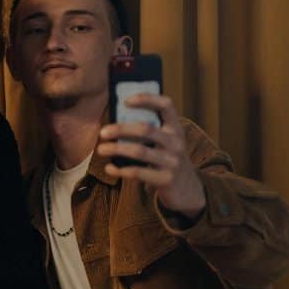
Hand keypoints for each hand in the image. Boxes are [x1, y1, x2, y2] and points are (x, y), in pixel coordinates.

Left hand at [97, 94, 205, 219]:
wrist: (188, 189)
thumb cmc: (168, 159)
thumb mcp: (167, 142)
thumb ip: (151, 130)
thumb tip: (116, 118)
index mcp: (175, 128)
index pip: (166, 105)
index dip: (147, 99)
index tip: (125, 101)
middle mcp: (176, 142)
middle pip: (146, 129)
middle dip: (121, 129)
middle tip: (102, 132)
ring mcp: (172, 161)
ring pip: (139, 151)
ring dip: (117, 149)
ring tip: (100, 149)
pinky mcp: (166, 179)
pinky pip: (138, 173)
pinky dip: (120, 170)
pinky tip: (109, 168)